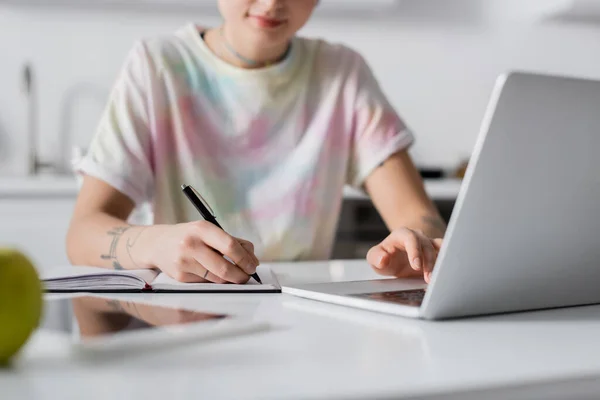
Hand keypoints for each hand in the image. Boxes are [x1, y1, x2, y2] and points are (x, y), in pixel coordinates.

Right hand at [141, 221, 258, 283]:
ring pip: (217, 278)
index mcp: (202, 229)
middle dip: (241, 275)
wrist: (157, 243)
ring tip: (235, 276)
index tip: (253, 265)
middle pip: (224, 267)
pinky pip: (205, 283)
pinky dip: (215, 281)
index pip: (230, 245)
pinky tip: (214, 274)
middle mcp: (191, 244)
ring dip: (230, 280)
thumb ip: (232, 241)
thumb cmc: (189, 236)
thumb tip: (252, 258)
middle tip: (247, 276)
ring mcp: (184, 261)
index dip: (245, 258)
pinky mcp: (180, 276)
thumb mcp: (208, 230)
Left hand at [367, 228, 442, 282]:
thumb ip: (376, 257)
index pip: (411, 239)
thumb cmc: (385, 257)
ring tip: (437, 279)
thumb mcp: (374, 257)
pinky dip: (447, 264)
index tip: (416, 266)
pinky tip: (447, 275)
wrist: (395, 258)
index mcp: (402, 234)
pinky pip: (446, 255)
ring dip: (440, 264)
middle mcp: (418, 237)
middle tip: (428, 278)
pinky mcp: (437, 253)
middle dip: (429, 262)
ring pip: (439, 249)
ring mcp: (429, 244)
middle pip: (427, 246)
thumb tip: (383, 259)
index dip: (415, 251)